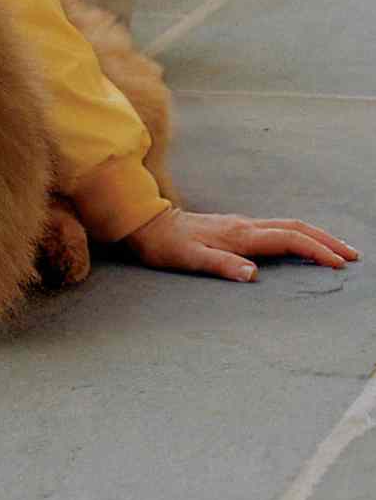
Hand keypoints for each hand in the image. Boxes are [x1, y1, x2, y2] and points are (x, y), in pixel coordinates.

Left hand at [123, 206, 360, 281]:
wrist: (147, 224)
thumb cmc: (167, 245)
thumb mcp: (189, 259)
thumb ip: (221, 266)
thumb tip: (252, 275)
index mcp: (240, 235)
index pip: (288, 239)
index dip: (315, 250)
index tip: (338, 264)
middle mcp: (245, 226)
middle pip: (296, 227)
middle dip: (326, 240)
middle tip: (352, 256)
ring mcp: (241, 225)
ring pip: (288, 226)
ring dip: (315, 236)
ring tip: (337, 251)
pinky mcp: (236, 228)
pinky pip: (277, 229)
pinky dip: (299, 236)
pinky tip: (302, 246)